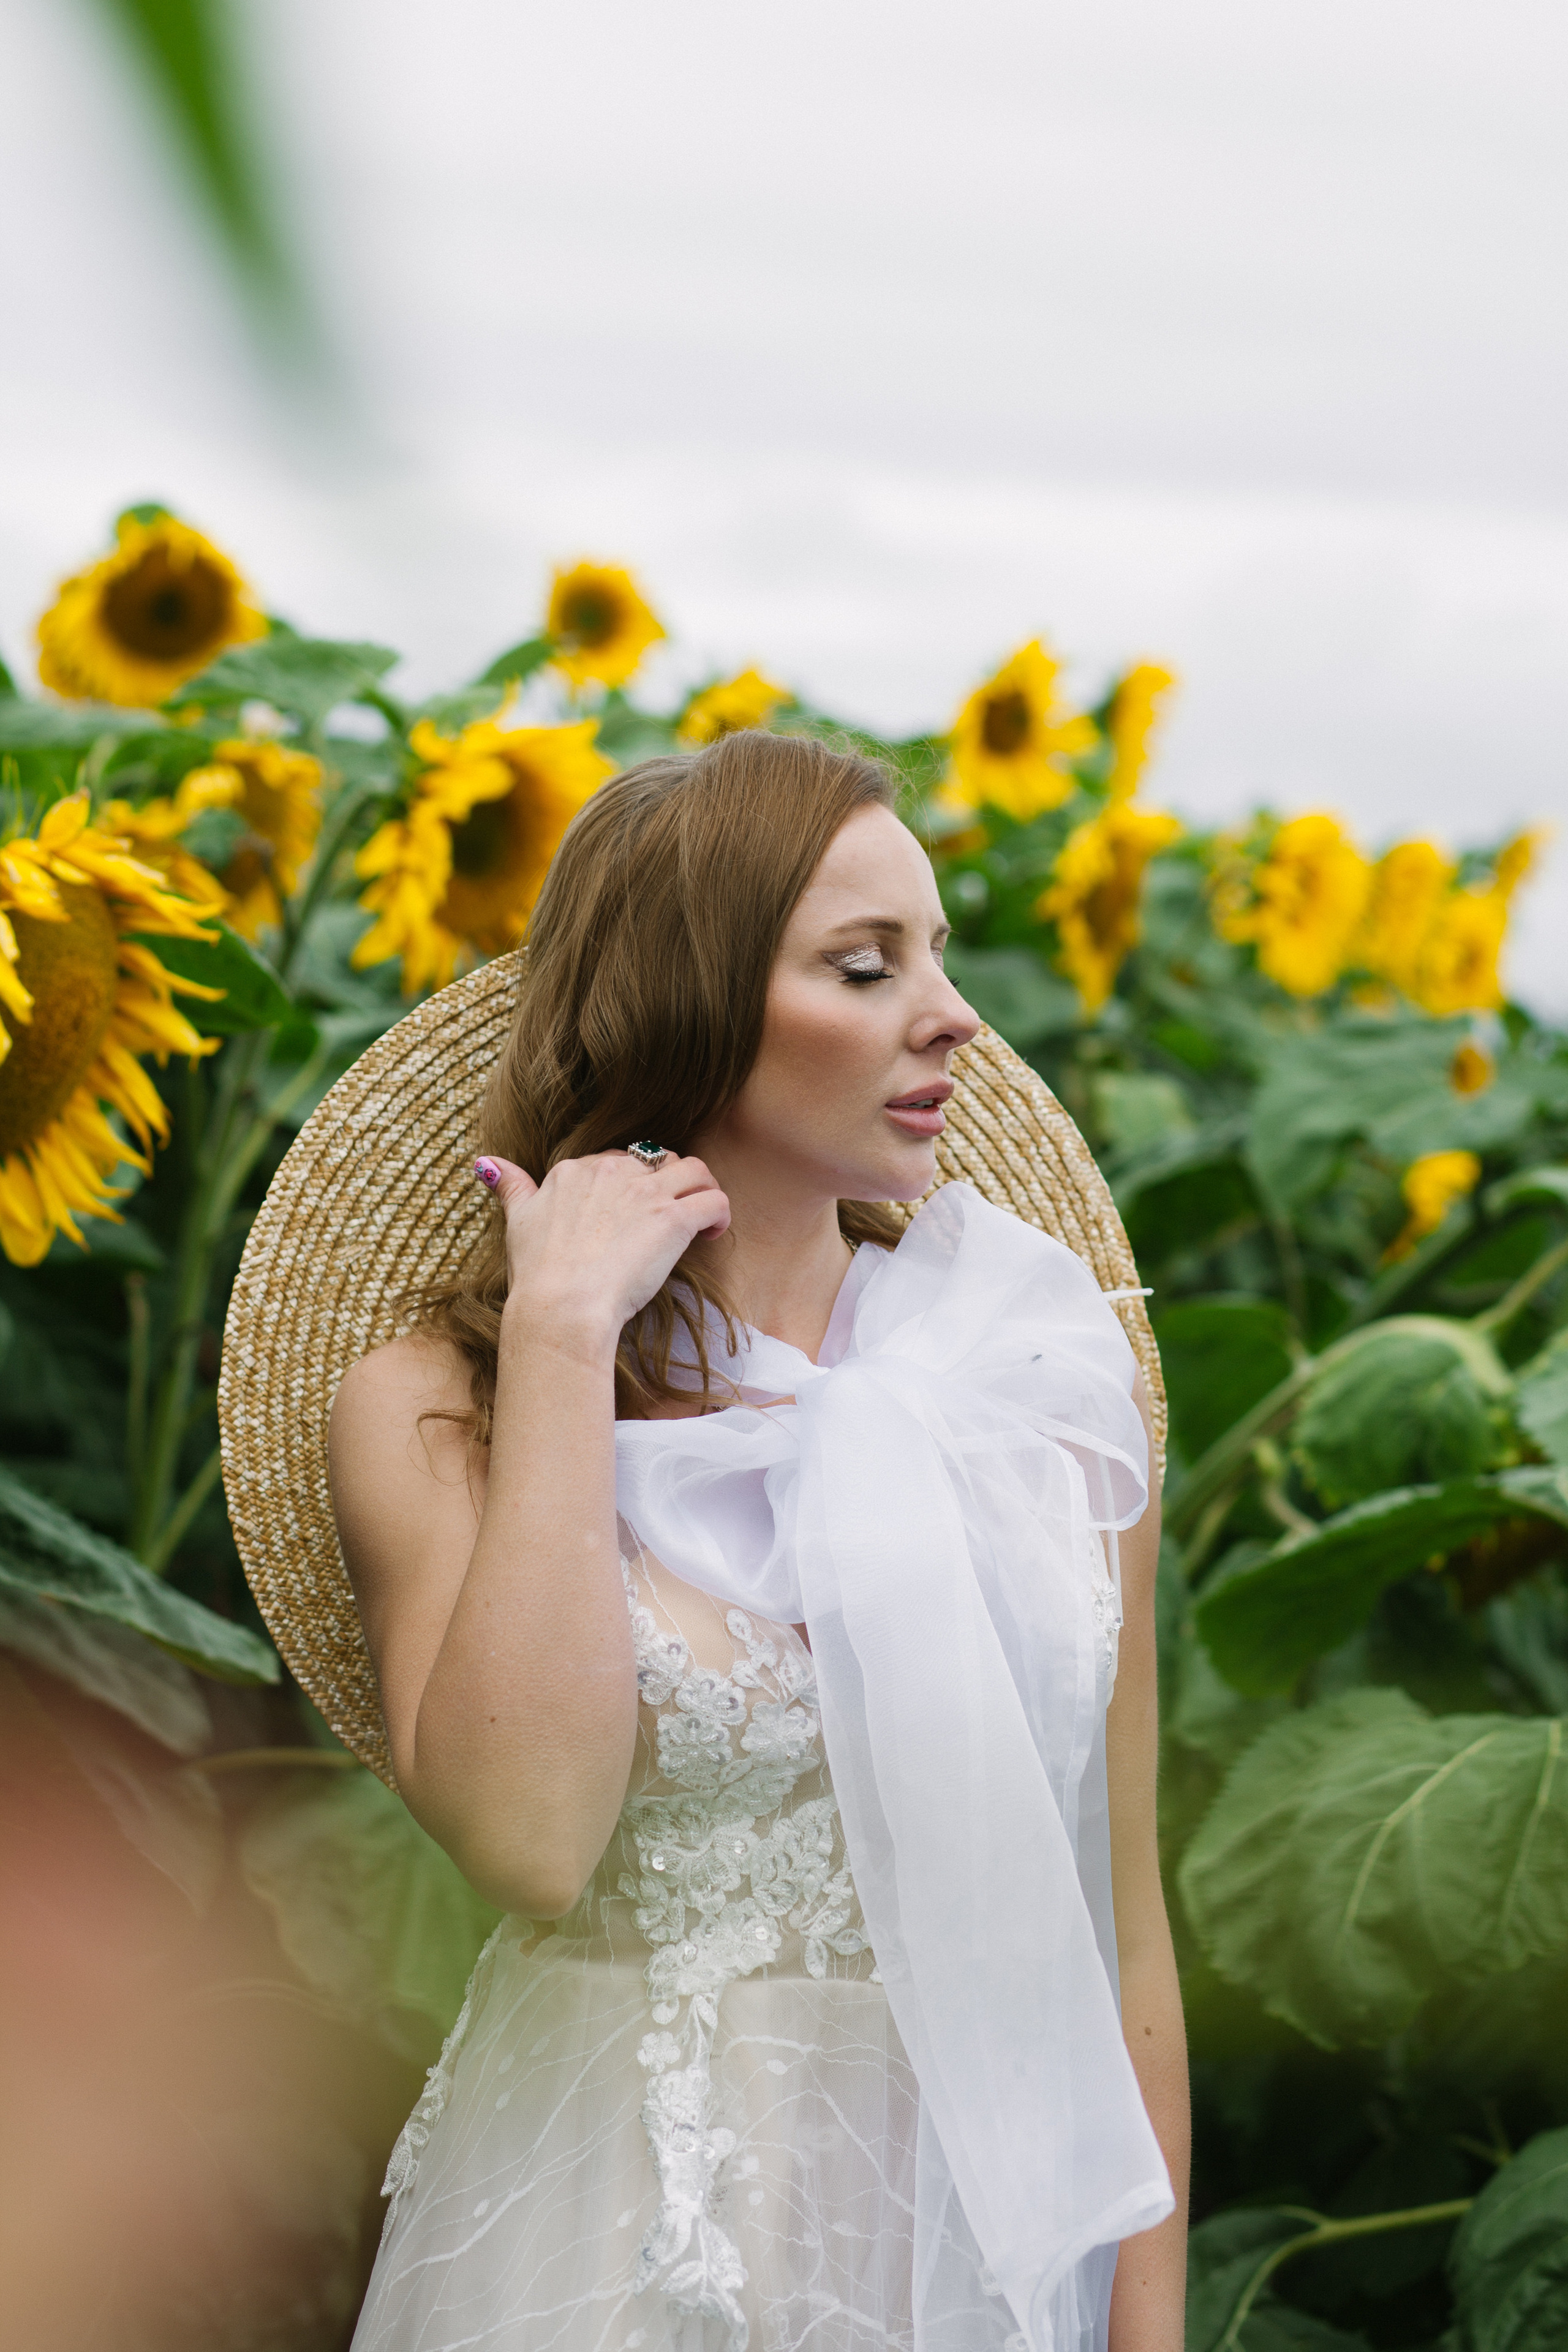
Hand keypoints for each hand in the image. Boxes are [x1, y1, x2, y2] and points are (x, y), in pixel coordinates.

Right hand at [474, 1149, 729, 1352]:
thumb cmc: (539, 1274)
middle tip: (671, 1213)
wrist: (560, 1307)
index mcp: (575, 1172)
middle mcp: (611, 1172)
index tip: (634, 1213)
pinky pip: (713, 1200)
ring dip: (703, 1188)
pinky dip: (720, 1213)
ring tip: (701, 1218)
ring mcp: (644, 1194)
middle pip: (657, 1158)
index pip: (617, 1160)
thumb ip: (510, 1188)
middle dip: (669, 1181)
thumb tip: (486, 1164)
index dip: (631, 1184)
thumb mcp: (518, 1222)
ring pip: (695, 1169)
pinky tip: (711, 1234)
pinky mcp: (672, 1219)